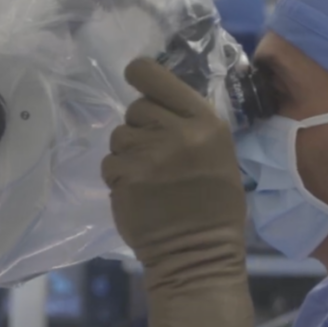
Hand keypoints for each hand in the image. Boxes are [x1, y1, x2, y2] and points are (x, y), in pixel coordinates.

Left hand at [102, 58, 255, 326]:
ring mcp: (150, 155)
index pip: (156, 77)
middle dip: (139, 127)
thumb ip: (190, 124)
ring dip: (126, 154)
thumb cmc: (213, 205)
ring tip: (147, 177)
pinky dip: (117, 177)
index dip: (140, 74)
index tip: (135, 79)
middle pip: (135, 108)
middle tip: (154, 154)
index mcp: (205, 122)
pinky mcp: (126, 178)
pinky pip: (109, 163)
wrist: (199, 252)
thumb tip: (158, 102)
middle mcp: (177, 132)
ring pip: (118, 136)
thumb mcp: (218, 153)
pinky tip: (137, 193)